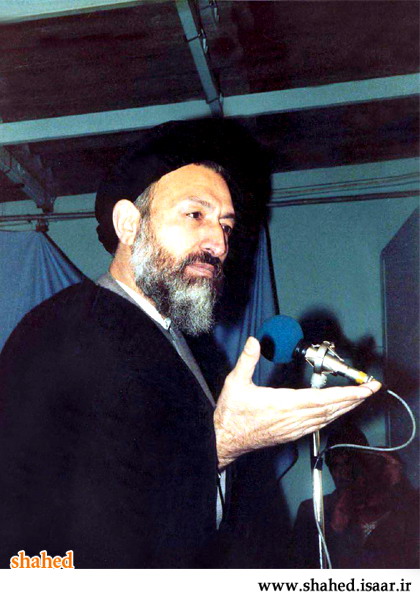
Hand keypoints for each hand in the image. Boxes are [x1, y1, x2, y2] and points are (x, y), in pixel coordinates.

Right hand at [214, 337, 380, 468]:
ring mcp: (293, 428)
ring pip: (326, 418)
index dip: (345, 394)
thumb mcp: (235, 383)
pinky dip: (331, 417)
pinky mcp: (291, 434)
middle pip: (330, 409)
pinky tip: (336, 412)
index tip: (362, 389)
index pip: (322, 399)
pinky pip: (317, 426)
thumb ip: (247, 360)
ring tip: (359, 398)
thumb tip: (255, 341)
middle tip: (371, 389)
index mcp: (282, 404)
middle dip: (353, 399)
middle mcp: (291, 418)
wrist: (225, 439)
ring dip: (345, 408)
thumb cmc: (232, 414)